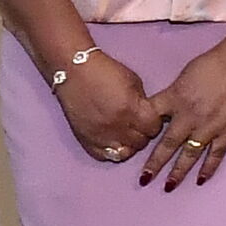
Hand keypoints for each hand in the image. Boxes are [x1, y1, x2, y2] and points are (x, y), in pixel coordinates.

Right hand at [53, 49, 163, 165]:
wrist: (72, 70)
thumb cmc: (102, 71)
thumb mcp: (133, 81)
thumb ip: (142, 103)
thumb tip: (147, 116)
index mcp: (131, 109)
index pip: (153, 129)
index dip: (153, 122)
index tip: (149, 117)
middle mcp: (116, 126)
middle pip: (141, 142)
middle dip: (142, 133)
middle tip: (136, 123)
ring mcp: (100, 135)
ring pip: (125, 153)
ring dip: (128, 144)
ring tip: (124, 132)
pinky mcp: (85, 139)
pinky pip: (105, 156)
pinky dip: (111, 150)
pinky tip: (111, 139)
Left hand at [137, 34, 225, 189]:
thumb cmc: (215, 62)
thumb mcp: (184, 75)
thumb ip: (174, 94)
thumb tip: (166, 106)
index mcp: (175, 98)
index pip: (150, 118)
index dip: (140, 131)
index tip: (132, 144)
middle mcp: (189, 116)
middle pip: (167, 144)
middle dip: (154, 163)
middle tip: (144, 179)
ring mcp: (210, 125)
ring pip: (190, 154)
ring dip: (178, 172)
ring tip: (168, 186)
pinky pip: (216, 153)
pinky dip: (208, 168)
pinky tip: (200, 181)